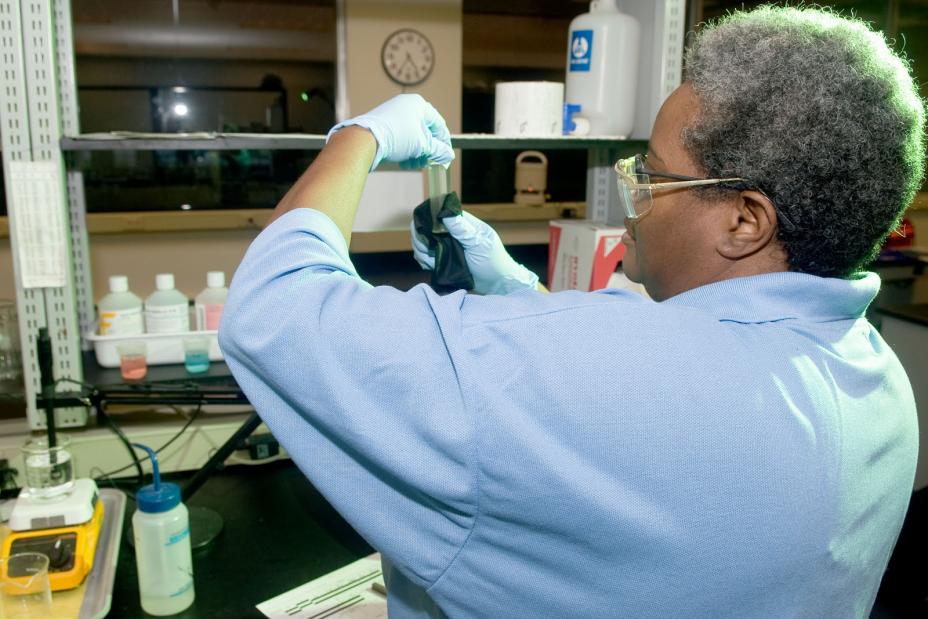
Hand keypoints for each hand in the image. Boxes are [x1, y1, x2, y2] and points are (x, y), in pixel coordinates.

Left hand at [326, 94, 453, 171]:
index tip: (445, 157)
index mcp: (418, 105)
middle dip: (427, 151)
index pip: (439, 124)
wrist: (365, 139)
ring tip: (413, 165)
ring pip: (412, 137)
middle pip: (425, 132)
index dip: (444, 143)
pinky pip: (400, 138)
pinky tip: (403, 162)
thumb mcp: (423, 145)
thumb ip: (439, 150)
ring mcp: (393, 115)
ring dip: (416, 154)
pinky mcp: (384, 125)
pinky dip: (405, 151)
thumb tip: (448, 155)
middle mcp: (406, 107)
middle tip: (427, 164)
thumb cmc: (396, 137)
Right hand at [411, 211, 538, 294]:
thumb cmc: (493, 261)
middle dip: (421, 239)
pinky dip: (424, 260)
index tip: (423, 230)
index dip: (427, 220)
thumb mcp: (479, 244)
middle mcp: (453, 232)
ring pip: (424, 243)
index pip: (438, 213)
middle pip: (426, 228)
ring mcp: (447, 246)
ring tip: (430, 261)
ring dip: (422, 251)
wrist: (497, 283)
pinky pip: (427, 256)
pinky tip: (430, 266)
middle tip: (426, 251)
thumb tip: (446, 212)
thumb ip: (462, 229)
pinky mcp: (445, 259)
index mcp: (463, 223)